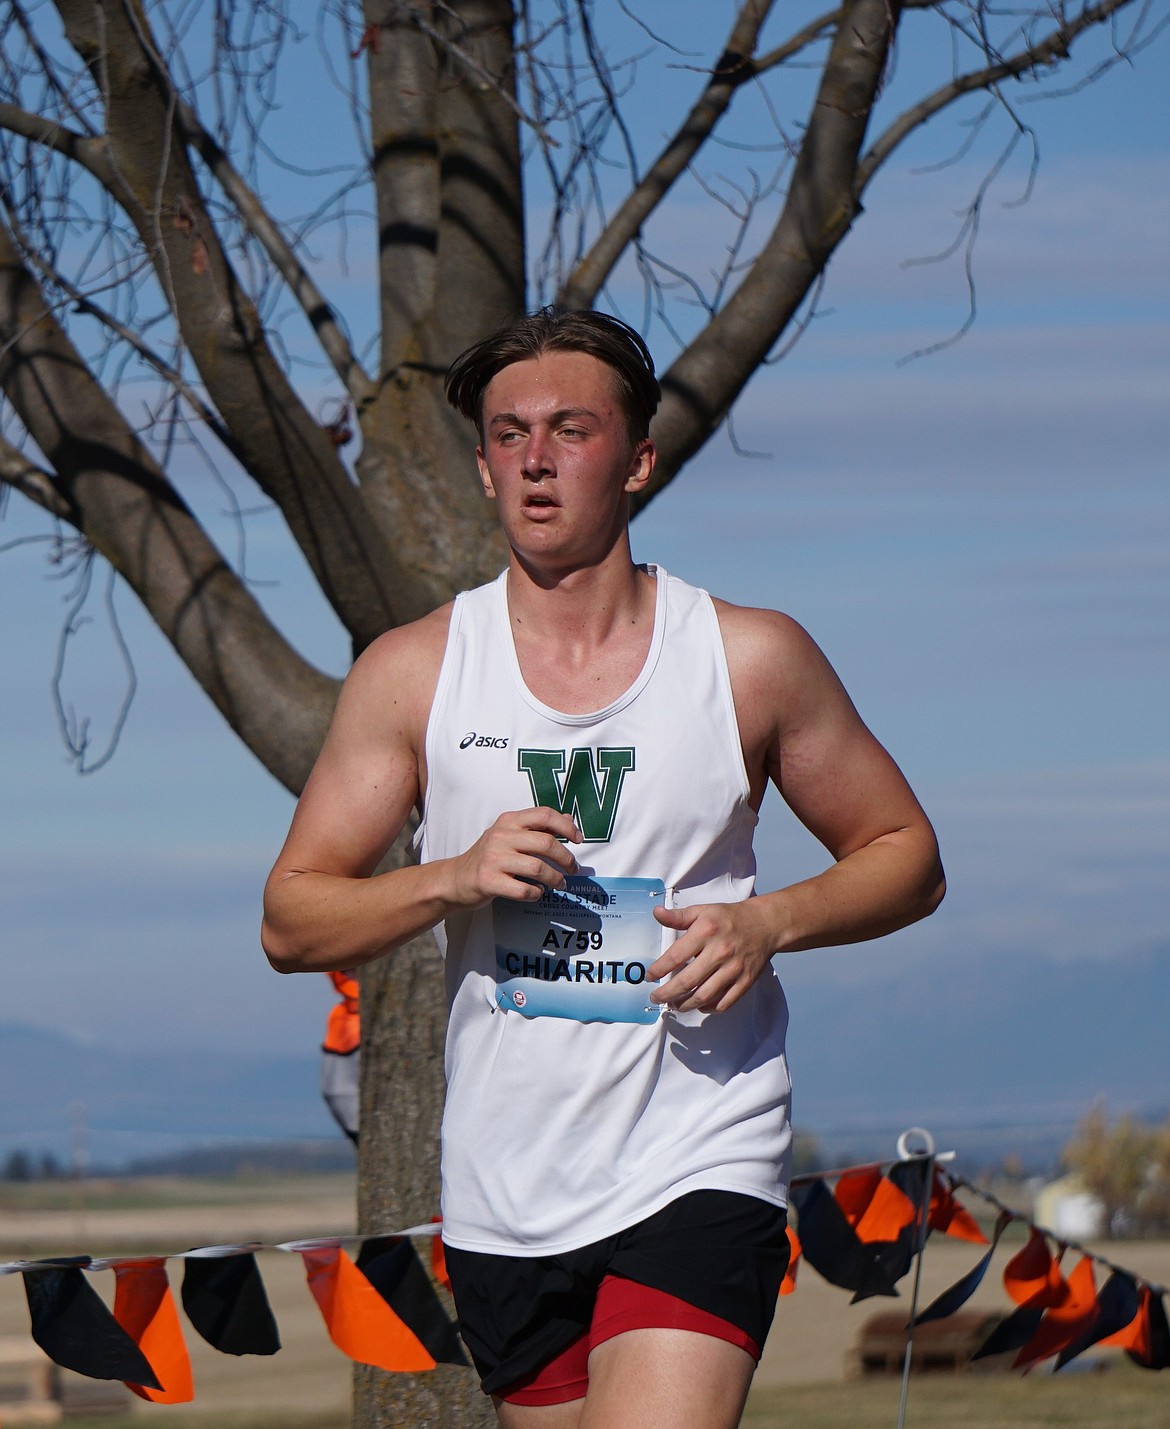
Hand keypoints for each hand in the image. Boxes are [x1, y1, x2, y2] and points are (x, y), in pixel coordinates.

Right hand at [445, 807, 580, 907]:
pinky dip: (536, 893)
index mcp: (509, 821)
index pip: (544, 814)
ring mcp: (494, 859)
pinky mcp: (489, 881)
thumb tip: (568, 819)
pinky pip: (524, 890)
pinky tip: (537, 892)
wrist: (456, 879)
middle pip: (546, 843)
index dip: (566, 826)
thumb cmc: (489, 856)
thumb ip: (537, 826)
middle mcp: (501, 836)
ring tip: (560, 883)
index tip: (578, 839)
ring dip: (555, 879)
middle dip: (566, 858)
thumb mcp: (510, 834)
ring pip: (538, 868)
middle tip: (573, 868)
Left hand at [648, 900, 778, 1013]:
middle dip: (667, 994)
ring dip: (685, 1004)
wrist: (766, 924)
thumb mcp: (702, 911)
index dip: (659, 969)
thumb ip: (678, 916)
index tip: (650, 976)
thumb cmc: (730, 918)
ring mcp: (734, 969)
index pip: (675, 956)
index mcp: (706, 932)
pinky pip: (724, 1003)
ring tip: (674, 1004)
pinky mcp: (745, 981)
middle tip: (656, 997)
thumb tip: (656, 913)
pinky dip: (709, 1008)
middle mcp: (719, 952)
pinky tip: (699, 1004)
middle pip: (687, 981)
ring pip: (704, 996)